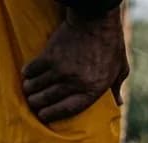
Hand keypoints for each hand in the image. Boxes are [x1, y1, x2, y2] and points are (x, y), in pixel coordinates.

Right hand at [22, 8, 128, 124]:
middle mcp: (75, 83)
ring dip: (29, 89)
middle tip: (33, 104)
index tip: (43, 117)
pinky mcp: (49, 56)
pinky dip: (27, 73)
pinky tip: (27, 75)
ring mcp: (61, 70)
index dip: (52, 115)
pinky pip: (32, 69)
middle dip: (36, 104)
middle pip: (48, 99)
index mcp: (93, 90)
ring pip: (36, 86)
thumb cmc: (111, 46)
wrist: (96, 21)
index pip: (68, 110)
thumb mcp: (120, 69)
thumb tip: (119, 104)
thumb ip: (116, 88)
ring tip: (28, 90)